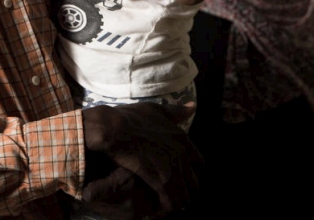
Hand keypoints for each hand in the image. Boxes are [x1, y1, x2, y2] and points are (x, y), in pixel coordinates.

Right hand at [82, 102, 200, 216]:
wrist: (113, 127)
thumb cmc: (131, 117)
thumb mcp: (156, 110)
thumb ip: (175, 112)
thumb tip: (192, 107)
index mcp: (182, 139)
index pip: (200, 164)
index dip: (192, 173)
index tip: (183, 177)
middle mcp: (181, 154)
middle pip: (194, 183)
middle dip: (187, 191)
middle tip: (176, 195)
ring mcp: (172, 167)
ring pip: (184, 195)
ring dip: (177, 202)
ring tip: (168, 205)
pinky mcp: (159, 179)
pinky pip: (171, 200)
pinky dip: (167, 205)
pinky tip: (160, 207)